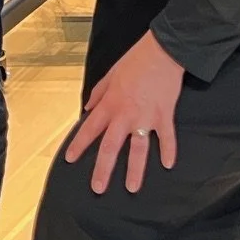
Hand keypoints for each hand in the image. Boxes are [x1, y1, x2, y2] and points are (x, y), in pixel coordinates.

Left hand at [62, 32, 181, 193]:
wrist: (162, 51)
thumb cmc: (135, 60)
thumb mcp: (110, 74)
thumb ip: (98, 92)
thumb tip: (88, 107)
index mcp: (110, 103)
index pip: (90, 128)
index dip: (79, 144)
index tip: (70, 159)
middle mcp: (125, 114)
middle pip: (111, 146)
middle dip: (103, 169)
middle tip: (97, 188)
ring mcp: (145, 117)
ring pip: (138, 149)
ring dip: (135, 170)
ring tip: (132, 188)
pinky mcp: (164, 116)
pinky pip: (166, 137)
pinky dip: (168, 150)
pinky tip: (168, 165)